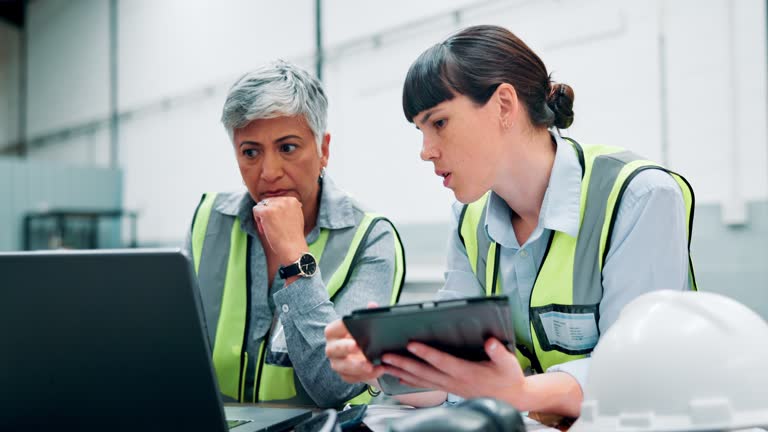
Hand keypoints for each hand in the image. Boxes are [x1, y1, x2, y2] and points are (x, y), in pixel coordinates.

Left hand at [252, 196, 307, 263]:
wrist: (293, 248)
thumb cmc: (293, 237)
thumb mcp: (295, 217)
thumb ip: (287, 208)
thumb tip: (275, 203)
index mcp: (293, 200)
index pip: (276, 200)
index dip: (274, 213)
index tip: (278, 224)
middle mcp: (285, 200)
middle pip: (268, 202)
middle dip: (267, 214)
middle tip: (272, 228)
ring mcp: (276, 205)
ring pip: (261, 206)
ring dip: (262, 217)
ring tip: (269, 229)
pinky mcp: (266, 212)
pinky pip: (255, 210)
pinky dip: (257, 221)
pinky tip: (265, 230)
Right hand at [324, 302, 384, 383]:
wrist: (365, 354)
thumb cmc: (362, 336)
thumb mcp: (365, 325)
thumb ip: (369, 314)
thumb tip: (372, 305)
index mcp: (334, 332)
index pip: (334, 328)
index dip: (342, 328)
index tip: (352, 328)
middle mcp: (331, 348)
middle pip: (334, 349)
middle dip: (346, 348)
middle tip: (359, 347)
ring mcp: (336, 363)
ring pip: (341, 366)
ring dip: (356, 366)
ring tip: (371, 365)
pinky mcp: (343, 375)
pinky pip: (350, 377)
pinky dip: (363, 376)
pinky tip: (376, 372)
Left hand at [380, 338, 526, 404]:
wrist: (511, 397)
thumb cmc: (507, 378)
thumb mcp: (508, 363)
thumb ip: (498, 352)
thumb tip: (491, 342)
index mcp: (466, 372)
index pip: (441, 361)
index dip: (426, 352)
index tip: (411, 344)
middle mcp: (454, 381)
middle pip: (424, 371)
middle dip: (403, 363)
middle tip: (386, 356)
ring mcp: (449, 387)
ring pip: (421, 379)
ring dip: (401, 372)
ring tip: (385, 365)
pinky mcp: (448, 389)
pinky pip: (425, 386)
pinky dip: (410, 382)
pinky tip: (399, 378)